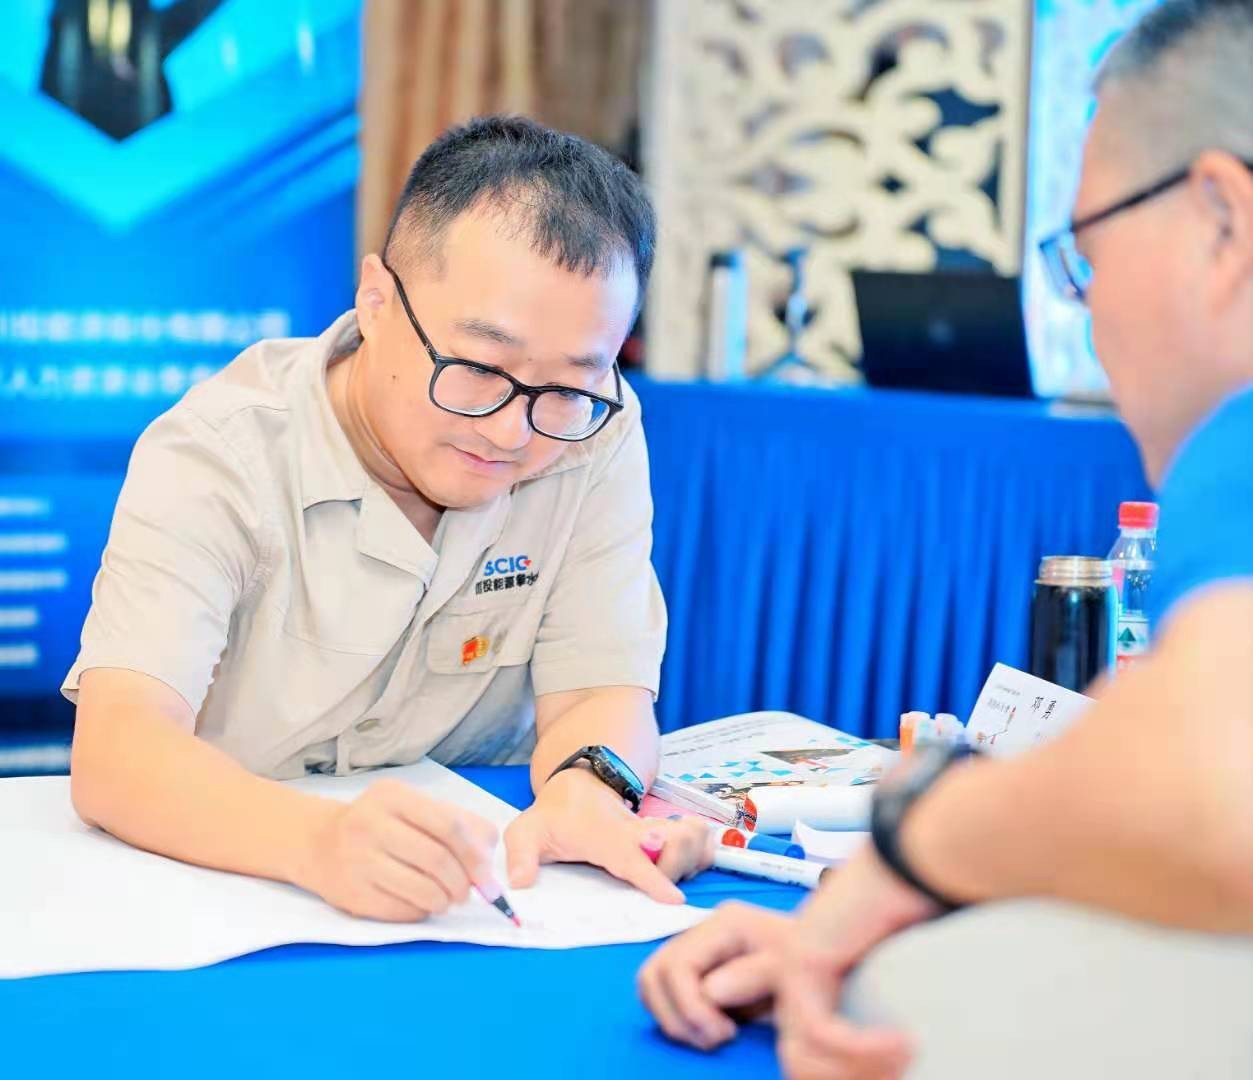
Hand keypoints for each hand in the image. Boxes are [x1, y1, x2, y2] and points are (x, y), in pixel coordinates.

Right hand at [293, 778, 499, 921]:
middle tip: (468, 893)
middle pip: (437, 859)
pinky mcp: (351, 894)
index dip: (474, 855)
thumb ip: (458, 823)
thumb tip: (489, 860)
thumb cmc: (380, 824)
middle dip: (463, 882)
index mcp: (393, 796)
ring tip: (446, 899)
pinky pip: (401, 910)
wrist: (318, 843)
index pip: (449, 826)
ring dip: (444, 900)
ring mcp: (357, 860)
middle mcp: (370, 824)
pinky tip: (421, 903)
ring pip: (422, 889)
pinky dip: (422, 911)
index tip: (487, 876)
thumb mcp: (413, 808)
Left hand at [503, 767, 710, 901]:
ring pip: (695, 839)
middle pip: (678, 844)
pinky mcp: (670, 833)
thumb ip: (521, 856)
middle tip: (668, 889)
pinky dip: (704, 853)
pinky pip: (701, 840)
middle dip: (680, 866)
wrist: (578, 784)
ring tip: (676, 878)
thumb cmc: (554, 816)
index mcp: (604, 836)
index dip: (653, 877)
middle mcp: (638, 833)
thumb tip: (520, 884)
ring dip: (695, 859)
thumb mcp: (526, 830)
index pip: (632, 857)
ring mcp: (657, 831)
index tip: (674, 898)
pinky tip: (689, 868)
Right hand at [638, 901, 794, 1049]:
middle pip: (656, 973)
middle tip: (715, 1039)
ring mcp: (692, 946)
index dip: (691, 1007)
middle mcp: (701, 929)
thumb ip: (750, 976)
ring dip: (672, 1018)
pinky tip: (706, 1028)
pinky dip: (674, 1015)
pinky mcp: (691, 966)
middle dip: (678, 1016)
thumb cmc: (807, 964)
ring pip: (650, 982)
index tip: (726, 1034)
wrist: (816, 963)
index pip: (679, 965)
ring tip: (709, 1037)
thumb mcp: (788, 968)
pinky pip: (660, 991)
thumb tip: (709, 992)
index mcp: (724, 922)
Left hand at [775, 848, 939, 1078]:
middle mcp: (795, 980)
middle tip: (905, 1071)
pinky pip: (823, 1030)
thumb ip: (882, 1023)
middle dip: (853, 1078)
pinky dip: (864, 1047)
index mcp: (816, 988)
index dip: (853, 1076)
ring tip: (908, 1058)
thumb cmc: (920, 918)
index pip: (809, 1059)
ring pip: (803, 1056)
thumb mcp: (899, 987)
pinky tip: (906, 1041)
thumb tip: (902, 1067)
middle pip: (800, 1064)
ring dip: (859, 1070)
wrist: (916, 867)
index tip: (901, 1071)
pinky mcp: (803, 959)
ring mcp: (792, 968)